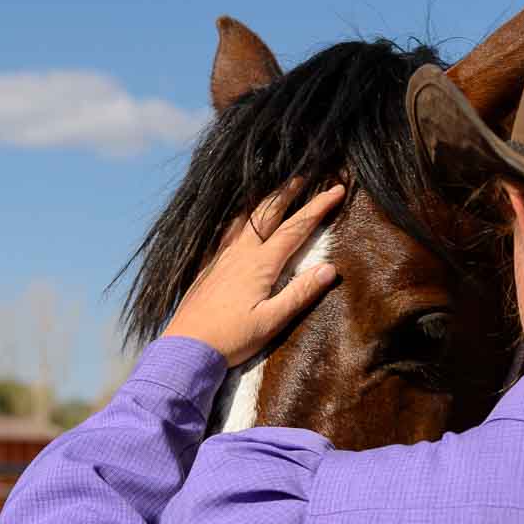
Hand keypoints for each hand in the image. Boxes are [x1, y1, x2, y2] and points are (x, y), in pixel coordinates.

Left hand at [164, 180, 343, 367]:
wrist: (187, 347)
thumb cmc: (232, 338)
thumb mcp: (272, 321)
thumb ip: (300, 293)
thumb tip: (330, 268)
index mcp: (261, 264)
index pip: (296, 228)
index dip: (318, 207)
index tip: (336, 189)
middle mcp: (241, 253)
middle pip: (268, 213)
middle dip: (288, 193)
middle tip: (303, 176)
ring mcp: (221, 257)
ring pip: (245, 218)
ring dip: (263, 201)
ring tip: (273, 190)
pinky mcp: (208, 266)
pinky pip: (227, 231)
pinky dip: (240, 217)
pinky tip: (237, 220)